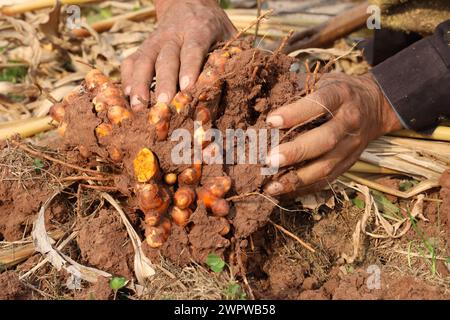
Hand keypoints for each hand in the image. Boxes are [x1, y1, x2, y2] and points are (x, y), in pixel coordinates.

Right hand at [121, 0, 235, 110]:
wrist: (187, 2)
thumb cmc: (213, 27)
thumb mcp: (228, 34)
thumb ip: (233, 54)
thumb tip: (242, 79)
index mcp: (199, 29)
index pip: (193, 49)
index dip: (189, 68)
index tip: (187, 88)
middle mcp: (173, 34)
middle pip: (166, 59)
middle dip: (164, 83)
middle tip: (164, 106)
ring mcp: (155, 40)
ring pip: (144, 61)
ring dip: (140, 85)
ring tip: (139, 108)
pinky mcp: (143, 47)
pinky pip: (131, 61)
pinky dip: (127, 79)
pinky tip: (127, 98)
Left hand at [264, 73, 402, 195]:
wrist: (376, 105)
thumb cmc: (338, 90)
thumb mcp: (323, 79)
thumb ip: (299, 87)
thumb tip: (264, 100)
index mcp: (340, 94)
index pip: (320, 103)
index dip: (295, 113)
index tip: (270, 121)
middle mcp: (349, 120)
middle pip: (324, 140)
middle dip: (295, 152)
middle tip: (268, 160)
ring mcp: (352, 145)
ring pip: (327, 165)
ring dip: (297, 178)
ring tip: (271, 186)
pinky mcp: (350, 162)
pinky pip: (328, 179)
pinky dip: (305, 187)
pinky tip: (284, 191)